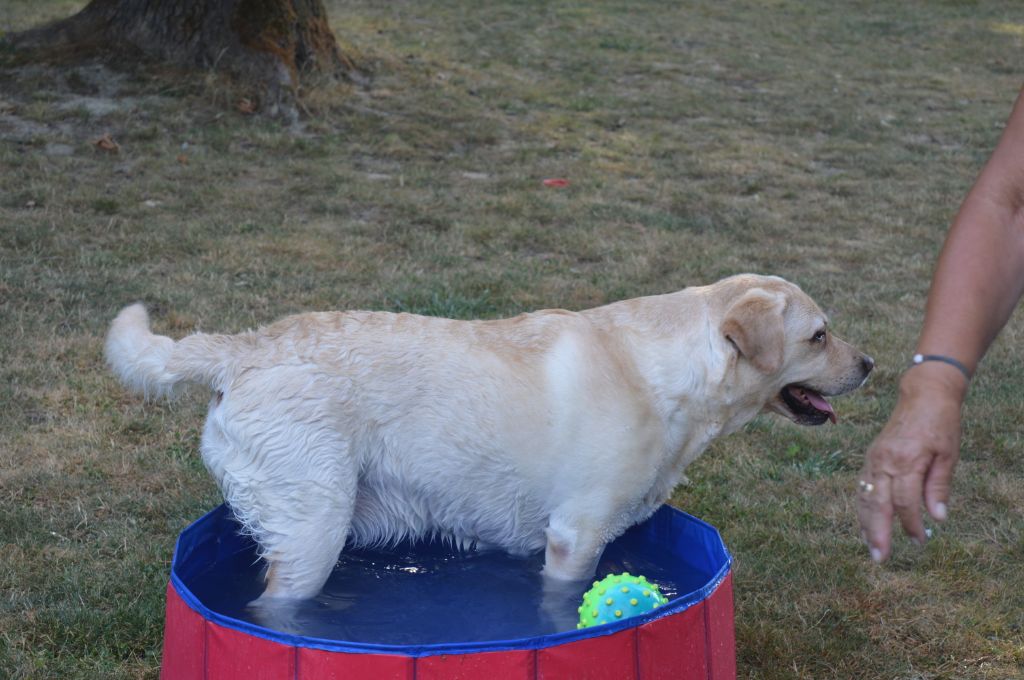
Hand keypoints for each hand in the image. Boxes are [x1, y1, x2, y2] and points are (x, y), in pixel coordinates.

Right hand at [858, 364, 965, 561]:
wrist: (922, 396)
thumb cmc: (940, 425)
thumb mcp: (948, 455)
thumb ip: (938, 487)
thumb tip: (937, 518)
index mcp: (906, 460)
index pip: (904, 501)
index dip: (910, 524)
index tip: (919, 541)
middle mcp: (884, 461)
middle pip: (876, 503)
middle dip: (877, 532)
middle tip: (880, 558)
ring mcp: (873, 459)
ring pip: (864, 496)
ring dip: (865, 524)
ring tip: (870, 547)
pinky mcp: (870, 458)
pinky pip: (862, 487)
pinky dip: (862, 507)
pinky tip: (866, 523)